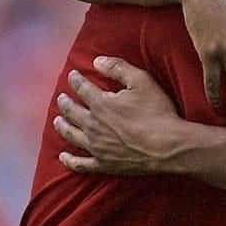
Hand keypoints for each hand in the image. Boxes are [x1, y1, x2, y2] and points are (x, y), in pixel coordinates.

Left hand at [53, 56, 187, 174]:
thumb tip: (96, 61)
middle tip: (61, 97)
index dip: (76, 80)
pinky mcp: (104, 164)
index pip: (82, 88)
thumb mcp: (141, 81)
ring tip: (57, 121)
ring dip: (62, 126)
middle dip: (65, 102)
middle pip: (72, 112)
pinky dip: (69, 160)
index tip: (72, 75)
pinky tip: (64, 156)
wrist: (168, 146)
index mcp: (101, 104)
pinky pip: (80, 164)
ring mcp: (96, 147)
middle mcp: (93, 125)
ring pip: (71, 135)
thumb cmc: (157, 112)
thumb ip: (118, 68)